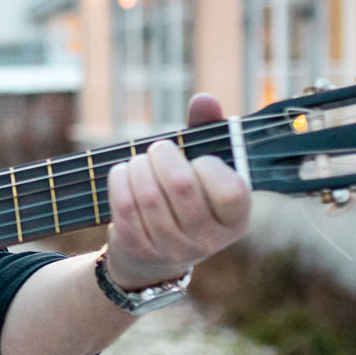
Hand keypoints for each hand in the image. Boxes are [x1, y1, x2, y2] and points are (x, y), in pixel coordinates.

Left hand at [103, 94, 251, 290]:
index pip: (230, 191)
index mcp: (235, 220)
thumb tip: (204, 99)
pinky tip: (123, 173)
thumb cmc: (187, 197)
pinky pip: (125, 206)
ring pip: (149, 196)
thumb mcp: (203, 168)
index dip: (209, 167)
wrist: (154, 255)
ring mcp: (172, 248)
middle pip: (181, 186)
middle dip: (163, 156)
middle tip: (159, 150)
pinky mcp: (139, 249)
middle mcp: (208, 240)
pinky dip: (120, 181)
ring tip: (140, 162)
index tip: (198, 160)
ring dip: (138, 167)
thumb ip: (208, 131)